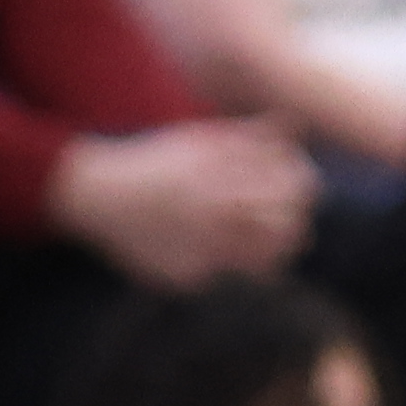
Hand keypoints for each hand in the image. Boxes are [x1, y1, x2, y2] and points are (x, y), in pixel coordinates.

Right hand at [47, 122, 314, 289]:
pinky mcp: (187, 277)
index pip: (296, 188)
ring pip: (264, 263)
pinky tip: (195, 248)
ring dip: (270, 252)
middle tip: (290, 223)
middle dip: (295, 224)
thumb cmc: (157, 163)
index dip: (304, 188)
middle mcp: (218, 214)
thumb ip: (250, 137)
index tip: (301, 189)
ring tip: (258, 242)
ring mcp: (203, 250)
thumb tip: (295, 128)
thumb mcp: (201, 140)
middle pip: (289, 229)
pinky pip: (220, 275)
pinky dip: (217, 264)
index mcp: (226, 176)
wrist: (100, 197)